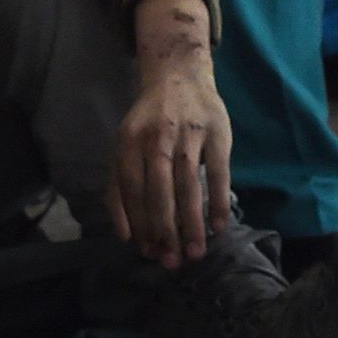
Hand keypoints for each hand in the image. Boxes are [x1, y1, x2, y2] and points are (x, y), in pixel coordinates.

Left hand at [111, 0, 233, 268]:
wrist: (179, 75)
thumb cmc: (149, 121)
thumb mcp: (125, 146)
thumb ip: (118, 187)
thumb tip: (123, 235)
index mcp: (129, 141)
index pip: (131, 189)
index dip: (139, 223)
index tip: (149, 253)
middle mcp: (157, 136)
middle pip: (159, 191)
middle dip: (165, 230)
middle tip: (173, 262)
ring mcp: (188, 133)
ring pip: (188, 184)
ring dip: (192, 222)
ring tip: (196, 252)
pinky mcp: (217, 131)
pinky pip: (218, 171)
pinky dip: (218, 200)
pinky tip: (219, 225)